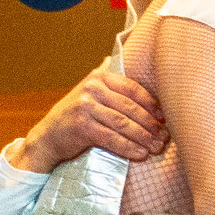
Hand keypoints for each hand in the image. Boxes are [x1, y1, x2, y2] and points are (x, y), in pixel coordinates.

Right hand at [16, 65, 168, 172]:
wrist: (49, 136)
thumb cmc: (76, 116)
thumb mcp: (88, 92)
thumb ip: (104, 79)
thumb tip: (113, 59)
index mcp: (99, 77)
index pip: (132, 88)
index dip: (151, 103)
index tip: (164, 117)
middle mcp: (92, 89)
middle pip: (130, 107)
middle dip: (150, 124)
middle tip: (164, 137)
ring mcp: (86, 107)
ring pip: (123, 124)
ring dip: (143, 138)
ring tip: (156, 148)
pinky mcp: (82, 127)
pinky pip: (112, 139)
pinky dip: (129, 148)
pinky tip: (140, 155)